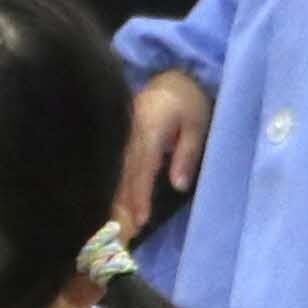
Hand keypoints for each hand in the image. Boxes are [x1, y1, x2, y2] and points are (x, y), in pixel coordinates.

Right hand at [120, 69, 212, 232]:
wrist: (171, 76)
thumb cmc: (187, 101)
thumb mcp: (196, 125)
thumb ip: (186, 154)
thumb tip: (178, 186)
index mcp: (148, 128)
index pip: (142, 166)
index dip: (139, 193)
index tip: (139, 218)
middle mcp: (129, 132)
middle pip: (123, 172)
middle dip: (122, 202)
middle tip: (123, 231)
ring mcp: (121, 133)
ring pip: (114, 169)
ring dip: (114, 196)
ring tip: (115, 223)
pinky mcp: (119, 136)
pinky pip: (114, 163)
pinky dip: (112, 184)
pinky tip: (111, 202)